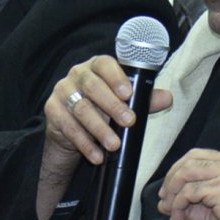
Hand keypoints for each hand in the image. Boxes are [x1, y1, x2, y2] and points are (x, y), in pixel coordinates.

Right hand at [37, 55, 172, 219]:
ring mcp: (62, 92)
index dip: (116, 77)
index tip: (129, 94)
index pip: (104, 64)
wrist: (72, 128)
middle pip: (91, 85)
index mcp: (96, 66)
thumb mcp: (125, 104)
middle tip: (129, 122)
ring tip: (114, 145)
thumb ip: (144, 100)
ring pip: (80, 108)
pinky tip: (97, 155)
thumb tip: (167, 98)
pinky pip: (68, 127)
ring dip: (99, 128)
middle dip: (112, 105)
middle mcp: (76, 75)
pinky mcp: (52, 111)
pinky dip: (84, 143)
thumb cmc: (103, 109)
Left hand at [155, 148, 219, 219]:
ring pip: (187, 174)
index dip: (180, 169)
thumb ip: (195, 205)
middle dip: (172, 178)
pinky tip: (179, 219)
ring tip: (171, 212)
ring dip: (173, 194)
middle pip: (190, 160)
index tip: (169, 188)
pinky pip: (190, 192)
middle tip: (164, 198)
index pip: (200, 155)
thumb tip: (168, 206)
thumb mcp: (218, 212)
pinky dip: (179, 205)